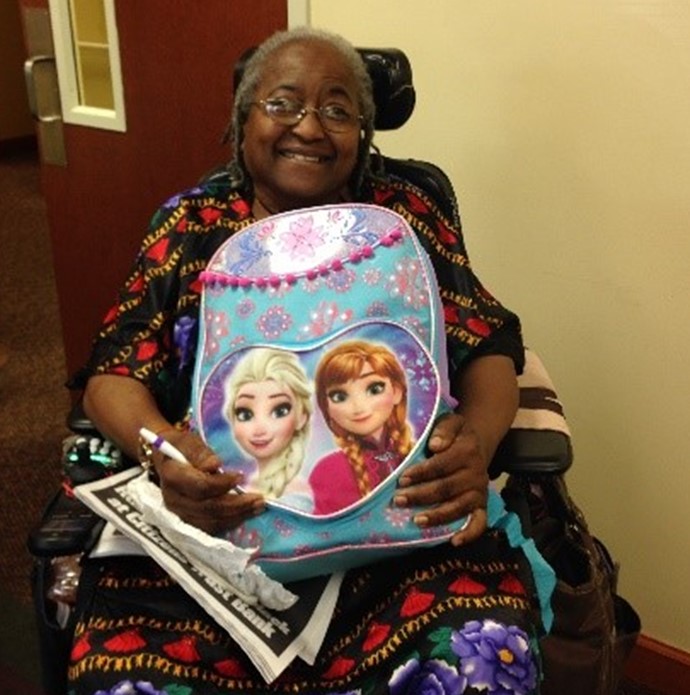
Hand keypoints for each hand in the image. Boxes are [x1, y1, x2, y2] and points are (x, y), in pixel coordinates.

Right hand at [152, 430, 264, 534]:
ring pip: (211, 521)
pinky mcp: (187, 521)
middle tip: (259, 499)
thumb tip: (215, 465)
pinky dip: (230, 522)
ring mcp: (180, 513)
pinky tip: (245, 514)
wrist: (168, 460)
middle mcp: (174, 499)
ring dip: (237, 516)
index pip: (200, 486)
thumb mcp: (190, 441)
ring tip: (258, 508)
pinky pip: (210, 528)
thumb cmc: (182, 447)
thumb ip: (201, 453)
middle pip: (208, 508)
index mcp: (172, 476)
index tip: (241, 477)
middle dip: (237, 505)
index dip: (222, 484)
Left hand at [394, 412, 488, 545]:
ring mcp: (480, 492)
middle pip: (447, 488)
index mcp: (468, 451)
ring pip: (458, 507)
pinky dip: (469, 533)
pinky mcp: (482, 505)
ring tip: (416, 520)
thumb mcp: (451, 422)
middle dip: (421, 495)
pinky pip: (480, 522)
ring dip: (437, 516)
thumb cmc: (455, 435)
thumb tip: (435, 445)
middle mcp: (476, 473)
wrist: (476, 445)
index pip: (442, 464)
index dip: (422, 473)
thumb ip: (443, 429)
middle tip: (398, 499)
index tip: (402, 478)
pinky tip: (453, 541)